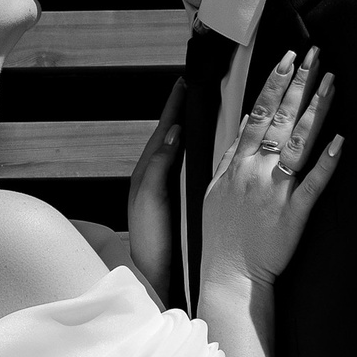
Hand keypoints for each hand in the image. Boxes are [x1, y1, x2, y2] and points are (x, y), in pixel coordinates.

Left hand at [126, 75, 184, 304]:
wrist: (153, 275)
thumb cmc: (149, 240)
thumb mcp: (150, 199)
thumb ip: (159, 166)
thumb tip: (173, 133)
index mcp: (147, 172)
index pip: (162, 129)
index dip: (174, 105)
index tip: (185, 81)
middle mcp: (155, 176)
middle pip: (171, 135)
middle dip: (183, 110)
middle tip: (199, 87)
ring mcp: (167, 189)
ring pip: (180, 150)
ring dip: (191, 129)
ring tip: (207, 110)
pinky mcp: (177, 201)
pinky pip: (187, 167)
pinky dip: (197, 151)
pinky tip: (210, 149)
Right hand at [198, 48, 340, 293]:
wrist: (229, 275)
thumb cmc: (222, 235)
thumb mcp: (213, 190)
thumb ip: (228, 157)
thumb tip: (243, 127)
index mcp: (236, 164)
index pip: (257, 114)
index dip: (274, 84)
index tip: (287, 58)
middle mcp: (255, 171)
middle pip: (280, 119)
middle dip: (299, 83)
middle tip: (315, 54)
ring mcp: (275, 191)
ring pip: (298, 142)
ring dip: (316, 109)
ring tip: (331, 81)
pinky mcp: (294, 214)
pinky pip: (314, 183)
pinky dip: (328, 161)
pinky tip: (341, 138)